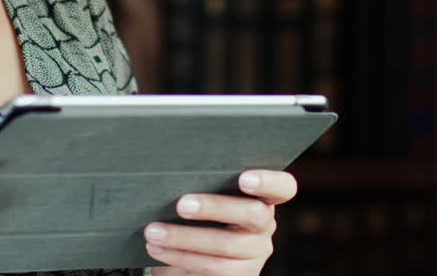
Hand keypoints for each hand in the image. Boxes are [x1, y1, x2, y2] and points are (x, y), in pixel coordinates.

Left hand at [145, 169, 297, 275]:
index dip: (268, 181)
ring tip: (153, 232)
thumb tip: (172, 170)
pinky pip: (213, 268)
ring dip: (183, 238)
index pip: (283, 187)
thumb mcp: (206, 197)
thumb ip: (205, 184)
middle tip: (181, 204)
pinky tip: (157, 249)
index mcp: (263, 198)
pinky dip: (180, 257)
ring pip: (226, 245)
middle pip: (253, 214)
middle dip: (215, 207)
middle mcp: (265, 225)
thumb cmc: (197, 216)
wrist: (195, 258)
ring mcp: (256, 253)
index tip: (244, 178)